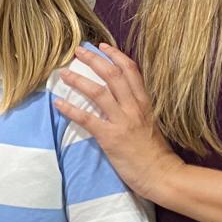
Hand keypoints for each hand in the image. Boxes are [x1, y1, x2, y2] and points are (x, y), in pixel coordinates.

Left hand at [54, 44, 181, 202]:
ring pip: (98, 92)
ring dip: (78, 80)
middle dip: (94, 60)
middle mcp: (134, 108)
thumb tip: (125, 102)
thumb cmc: (158, 155)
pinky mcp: (110, 138)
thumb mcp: (152, 125)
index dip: (116, 56)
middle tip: (78, 51)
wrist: (163, 175)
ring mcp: (122, 122)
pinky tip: (59, 103)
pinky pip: (86, 119)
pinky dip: (70, 109)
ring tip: (64, 73)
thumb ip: (140, 111)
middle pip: (112, 75)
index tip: (103, 46)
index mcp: (145, 103)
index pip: (131, 71)